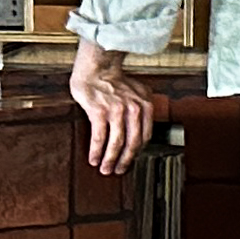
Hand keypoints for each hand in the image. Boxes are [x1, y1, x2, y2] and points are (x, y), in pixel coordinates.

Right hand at [68, 39, 159, 175]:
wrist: (97, 68)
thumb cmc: (114, 81)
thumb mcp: (137, 92)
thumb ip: (142, 108)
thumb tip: (142, 127)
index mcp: (146, 106)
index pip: (145, 136)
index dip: (138, 152)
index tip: (131, 160)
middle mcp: (135, 109)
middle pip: (133, 143)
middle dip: (125, 160)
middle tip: (118, 170)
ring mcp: (117, 111)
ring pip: (117, 143)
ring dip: (110, 159)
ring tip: (105, 168)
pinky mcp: (99, 112)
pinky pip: (99, 137)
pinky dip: (96, 151)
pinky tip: (93, 158)